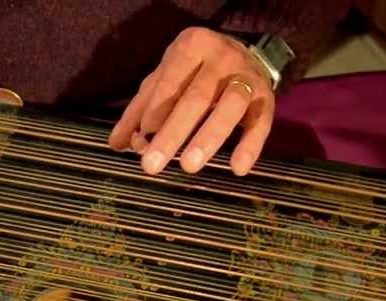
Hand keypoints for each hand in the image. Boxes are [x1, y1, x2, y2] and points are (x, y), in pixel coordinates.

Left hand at [109, 26, 274, 175]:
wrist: (247, 55)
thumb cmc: (195, 73)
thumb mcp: (164, 81)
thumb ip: (139, 111)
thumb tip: (117, 144)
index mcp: (192, 47)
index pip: (169, 83)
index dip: (155, 113)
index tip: (141, 140)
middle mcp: (222, 58)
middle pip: (196, 98)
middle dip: (172, 133)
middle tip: (151, 165)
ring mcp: (247, 78)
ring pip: (230, 107)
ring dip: (208, 138)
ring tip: (188, 167)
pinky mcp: (267, 99)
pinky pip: (261, 123)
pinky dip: (250, 146)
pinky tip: (237, 168)